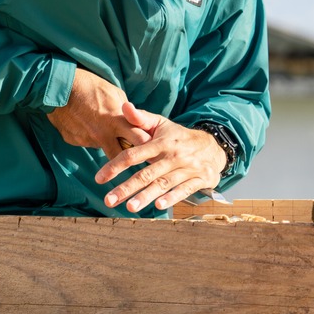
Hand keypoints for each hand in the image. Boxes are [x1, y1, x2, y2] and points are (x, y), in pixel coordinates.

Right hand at [46, 69, 150, 158]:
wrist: (57, 88)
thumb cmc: (89, 86)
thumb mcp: (114, 93)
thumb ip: (124, 111)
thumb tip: (131, 120)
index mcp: (116, 121)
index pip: (140, 140)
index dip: (146, 143)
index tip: (149, 144)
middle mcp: (103, 135)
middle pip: (122, 157)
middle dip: (127, 156)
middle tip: (130, 150)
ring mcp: (87, 140)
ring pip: (103, 148)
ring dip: (107, 142)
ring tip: (100, 124)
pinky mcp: (75, 141)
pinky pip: (88, 142)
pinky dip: (90, 135)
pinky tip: (85, 122)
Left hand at [94, 114, 227, 213]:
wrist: (213, 146)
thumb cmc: (180, 137)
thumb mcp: (161, 125)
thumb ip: (141, 118)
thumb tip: (124, 106)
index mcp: (161, 143)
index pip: (134, 154)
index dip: (115, 165)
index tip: (99, 178)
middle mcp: (173, 156)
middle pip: (147, 173)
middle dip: (126, 188)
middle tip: (109, 200)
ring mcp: (187, 168)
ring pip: (163, 184)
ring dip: (146, 196)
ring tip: (130, 208)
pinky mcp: (199, 179)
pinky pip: (185, 190)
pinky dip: (172, 198)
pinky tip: (159, 205)